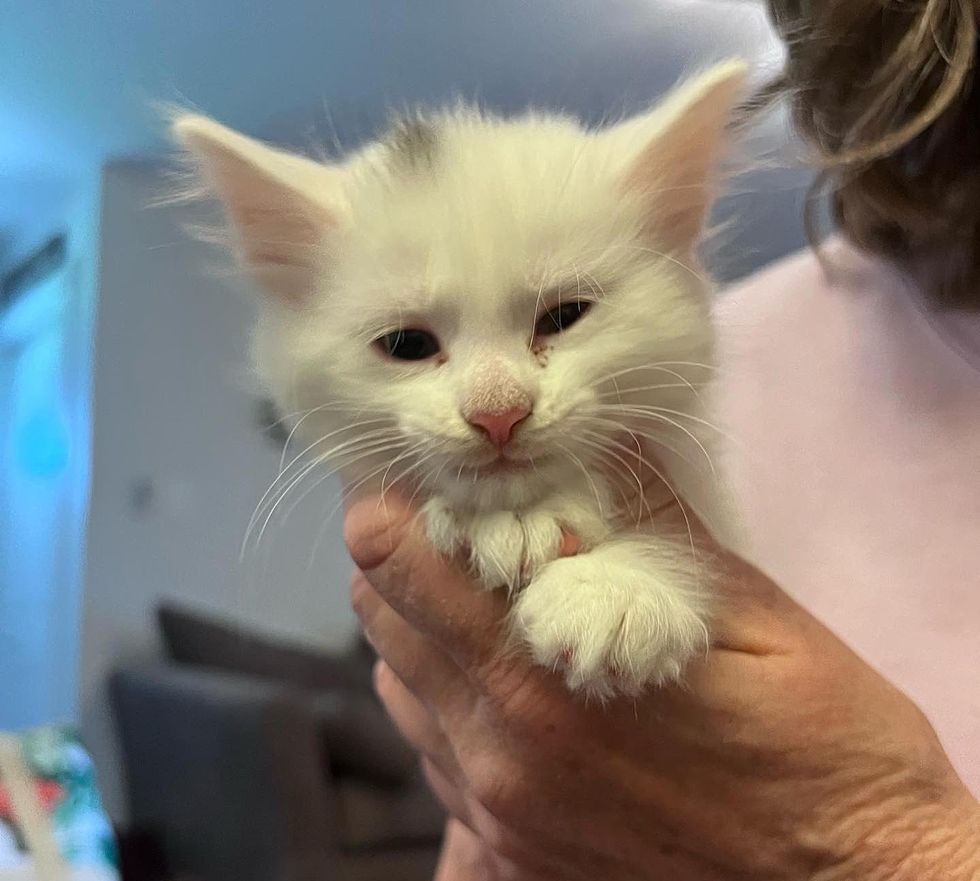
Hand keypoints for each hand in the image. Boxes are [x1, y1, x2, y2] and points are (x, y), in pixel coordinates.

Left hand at [346, 493, 979, 880]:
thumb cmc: (825, 743)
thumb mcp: (750, 613)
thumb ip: (645, 527)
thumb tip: (584, 446)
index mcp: (546, 676)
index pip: (402, 565)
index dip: (403, 504)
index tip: (435, 477)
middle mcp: (499, 751)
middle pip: (382, 618)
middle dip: (408, 556)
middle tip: (466, 524)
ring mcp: (500, 813)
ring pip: (398, 684)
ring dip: (423, 627)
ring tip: (491, 599)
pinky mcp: (516, 856)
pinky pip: (435, 755)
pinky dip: (448, 701)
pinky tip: (513, 682)